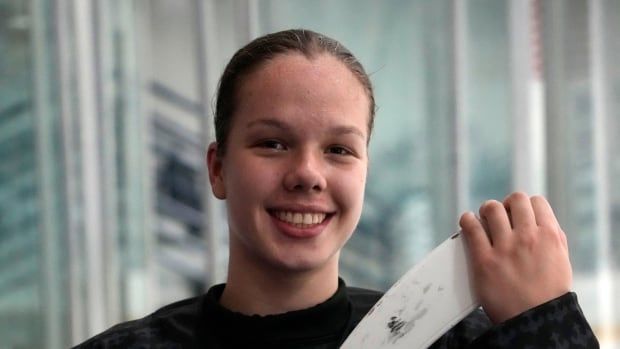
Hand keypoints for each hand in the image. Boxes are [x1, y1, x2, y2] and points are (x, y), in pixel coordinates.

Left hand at [459, 192, 571, 323]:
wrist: (534, 322)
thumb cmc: (548, 295)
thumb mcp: (561, 261)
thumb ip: (552, 237)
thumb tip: (540, 218)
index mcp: (549, 237)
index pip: (536, 201)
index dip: (526, 205)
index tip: (518, 212)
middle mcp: (528, 237)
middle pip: (515, 199)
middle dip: (506, 205)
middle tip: (500, 214)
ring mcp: (505, 248)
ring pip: (491, 209)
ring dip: (486, 211)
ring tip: (483, 219)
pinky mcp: (484, 260)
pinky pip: (471, 228)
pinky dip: (467, 220)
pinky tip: (467, 222)